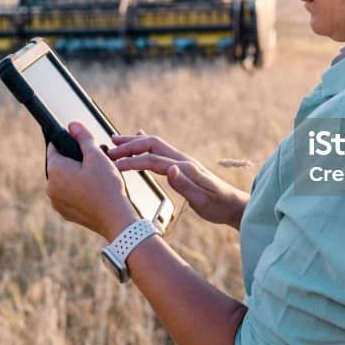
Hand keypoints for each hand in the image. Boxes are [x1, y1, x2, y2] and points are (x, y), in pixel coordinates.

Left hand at [46, 122, 140, 240]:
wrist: (115, 218)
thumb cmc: (107, 187)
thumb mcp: (96, 156)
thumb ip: (83, 138)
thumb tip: (73, 125)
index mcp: (55, 170)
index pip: (54, 147)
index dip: (69, 142)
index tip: (81, 144)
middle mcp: (51, 187)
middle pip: (59, 164)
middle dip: (74, 160)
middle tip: (94, 161)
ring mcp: (57, 202)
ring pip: (64, 180)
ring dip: (76, 176)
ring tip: (96, 177)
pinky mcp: (65, 212)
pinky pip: (68, 195)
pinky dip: (78, 191)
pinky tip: (94, 191)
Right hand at [107, 132, 248, 229]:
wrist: (234, 205)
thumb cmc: (219, 206)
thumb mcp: (203, 201)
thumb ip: (186, 185)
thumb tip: (170, 170)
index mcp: (185, 168)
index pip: (153, 160)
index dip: (132, 161)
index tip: (114, 165)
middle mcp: (182, 160)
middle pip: (152, 145)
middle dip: (129, 145)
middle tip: (109, 149)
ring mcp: (182, 161)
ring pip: (154, 145)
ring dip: (135, 142)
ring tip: (116, 140)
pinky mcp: (182, 166)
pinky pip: (160, 150)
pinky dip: (146, 143)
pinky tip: (139, 138)